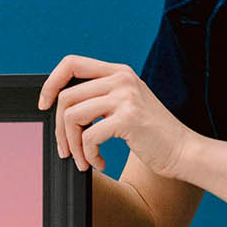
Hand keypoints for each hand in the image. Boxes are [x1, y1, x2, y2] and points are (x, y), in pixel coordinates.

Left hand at [38, 55, 197, 176]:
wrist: (183, 151)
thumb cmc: (152, 134)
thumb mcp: (126, 105)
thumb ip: (100, 98)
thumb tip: (58, 107)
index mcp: (118, 72)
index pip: (71, 63)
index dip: (50, 83)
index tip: (44, 105)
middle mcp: (121, 79)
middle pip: (65, 98)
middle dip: (59, 130)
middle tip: (66, 150)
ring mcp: (126, 97)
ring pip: (71, 117)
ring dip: (73, 146)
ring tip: (83, 160)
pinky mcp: (128, 118)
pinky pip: (89, 137)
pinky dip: (89, 156)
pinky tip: (100, 164)